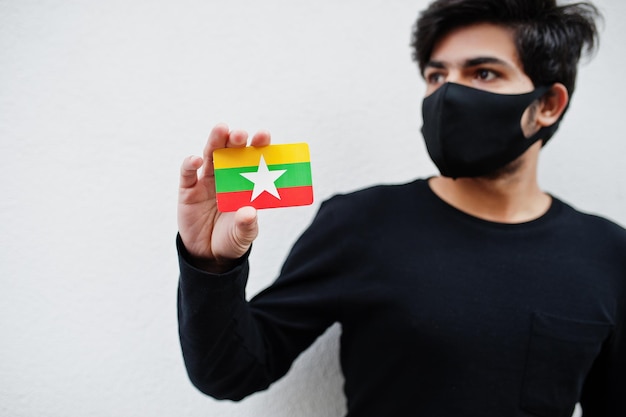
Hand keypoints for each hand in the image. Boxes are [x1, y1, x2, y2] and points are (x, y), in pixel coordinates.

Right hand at [178, 123, 270, 269]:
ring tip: (221, 130)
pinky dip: (190, 163)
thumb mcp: (243, 235)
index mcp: (245, 182)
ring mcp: (207, 181)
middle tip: (241, 134)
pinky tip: (196, 160)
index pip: (253, 158)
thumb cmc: (231, 239)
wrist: (208, 255)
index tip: (264, 136)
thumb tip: (249, 212)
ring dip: (215, 141)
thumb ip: (247, 225)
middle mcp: (226, 176)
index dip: (258, 145)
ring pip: (210, 155)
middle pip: (231, 151)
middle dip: (236, 139)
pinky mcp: (188, 190)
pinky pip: (187, 173)